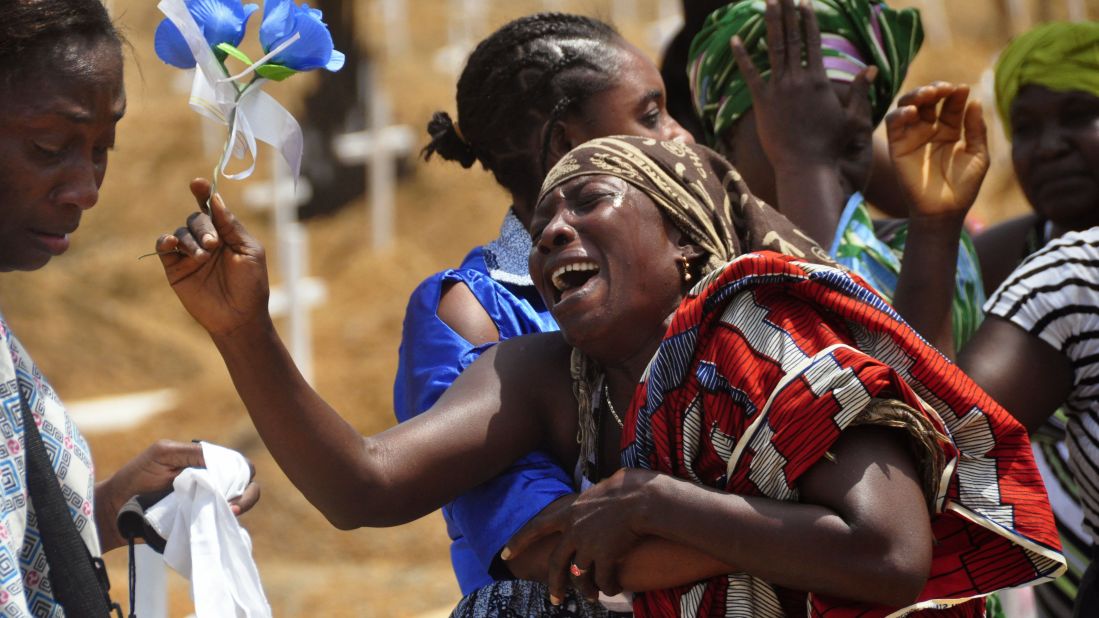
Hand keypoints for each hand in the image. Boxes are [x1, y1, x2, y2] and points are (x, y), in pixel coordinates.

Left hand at [94, 440, 260, 551]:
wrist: (114, 511)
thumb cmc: (135, 477)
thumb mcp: (163, 453)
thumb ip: (193, 452)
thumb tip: (223, 463)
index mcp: (206, 463)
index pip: (238, 465)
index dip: (240, 473)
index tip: (228, 484)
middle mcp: (211, 483)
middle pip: (247, 486)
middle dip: (245, 495)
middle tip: (232, 506)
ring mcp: (207, 505)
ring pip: (240, 506)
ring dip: (237, 509)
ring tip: (226, 514)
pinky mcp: (200, 525)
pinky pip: (224, 525)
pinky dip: (226, 524)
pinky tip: (218, 524)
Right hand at [157, 179, 269, 337]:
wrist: (239, 317)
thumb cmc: (251, 285)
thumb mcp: (249, 251)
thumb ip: (232, 226)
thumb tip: (216, 199)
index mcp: (227, 234)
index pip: (212, 208)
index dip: (203, 193)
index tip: (197, 183)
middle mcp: (207, 240)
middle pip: (196, 219)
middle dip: (203, 227)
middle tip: (214, 244)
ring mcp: (190, 254)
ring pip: (181, 232)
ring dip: (191, 240)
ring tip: (203, 257)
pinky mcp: (175, 268)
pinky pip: (164, 248)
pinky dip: (165, 242)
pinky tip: (171, 243)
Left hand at [504, 468, 660, 603]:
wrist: (642, 498)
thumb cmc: (629, 486)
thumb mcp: (600, 489)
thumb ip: (591, 502)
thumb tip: (598, 498)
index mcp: (568, 511)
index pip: (535, 527)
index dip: (518, 542)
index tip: (504, 555)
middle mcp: (573, 530)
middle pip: (556, 564)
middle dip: (554, 585)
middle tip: (553, 600)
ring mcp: (587, 545)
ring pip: (579, 577)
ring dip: (586, 590)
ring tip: (592, 598)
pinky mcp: (605, 556)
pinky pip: (603, 580)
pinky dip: (608, 587)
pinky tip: (613, 589)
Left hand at [730, 0, 875, 170]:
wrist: (806, 167)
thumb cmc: (831, 146)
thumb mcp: (853, 118)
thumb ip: (860, 91)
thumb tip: (871, 68)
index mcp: (819, 81)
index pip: (813, 42)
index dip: (808, 20)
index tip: (805, 3)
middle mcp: (798, 80)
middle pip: (792, 38)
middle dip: (788, 13)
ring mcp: (778, 90)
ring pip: (773, 49)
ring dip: (770, 23)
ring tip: (767, 2)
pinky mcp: (762, 103)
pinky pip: (750, 75)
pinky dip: (742, 56)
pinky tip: (735, 39)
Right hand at [885, 83, 988, 220]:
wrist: (945, 211)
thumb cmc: (964, 187)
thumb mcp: (979, 155)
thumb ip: (976, 129)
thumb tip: (975, 101)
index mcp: (951, 130)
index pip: (951, 104)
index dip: (955, 94)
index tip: (962, 89)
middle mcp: (930, 130)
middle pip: (928, 100)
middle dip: (935, 89)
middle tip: (943, 89)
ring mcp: (913, 137)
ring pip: (908, 106)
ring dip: (915, 96)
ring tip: (927, 94)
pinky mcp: (898, 147)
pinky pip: (893, 124)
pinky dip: (899, 113)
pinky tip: (912, 112)